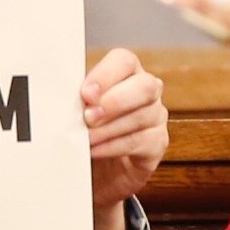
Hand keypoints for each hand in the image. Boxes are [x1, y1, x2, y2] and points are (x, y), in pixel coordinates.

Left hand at [83, 48, 169, 227]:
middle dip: (114, 102)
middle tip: (88, 117)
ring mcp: (156, 117)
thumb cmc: (86, 130)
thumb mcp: (78, 109)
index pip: (124, 61)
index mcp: (126, 73)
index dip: (105, 75)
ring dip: (109, 128)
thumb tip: (72, 97)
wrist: (96, 169)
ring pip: (142, 115)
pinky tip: (96, 150)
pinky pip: (141, 141)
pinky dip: (114, 146)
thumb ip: (80, 99)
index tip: (85, 94)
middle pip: (145, 86)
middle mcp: (147, 91)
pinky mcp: (157, 144)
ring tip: (86, 138)